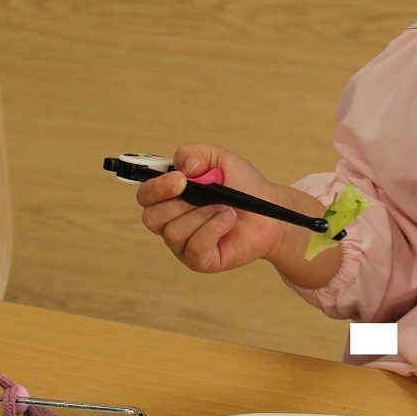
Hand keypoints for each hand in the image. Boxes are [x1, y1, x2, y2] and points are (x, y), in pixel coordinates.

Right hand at [136, 145, 311, 274]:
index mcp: (170, 198)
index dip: (157, 188)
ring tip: (225, 208)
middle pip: (152, 217)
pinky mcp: (200, 261)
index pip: (145, 196)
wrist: (271, 211)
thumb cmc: (244, 187)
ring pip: (174, 232)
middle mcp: (171, 223)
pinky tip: (228, 219)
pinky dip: (213, 229)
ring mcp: (184, 245)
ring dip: (203, 215)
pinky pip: (194, 248)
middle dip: (181, 203)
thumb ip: (195, 154)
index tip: (180, 179)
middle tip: (208, 194)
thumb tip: (182, 167)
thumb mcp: (220, 160)